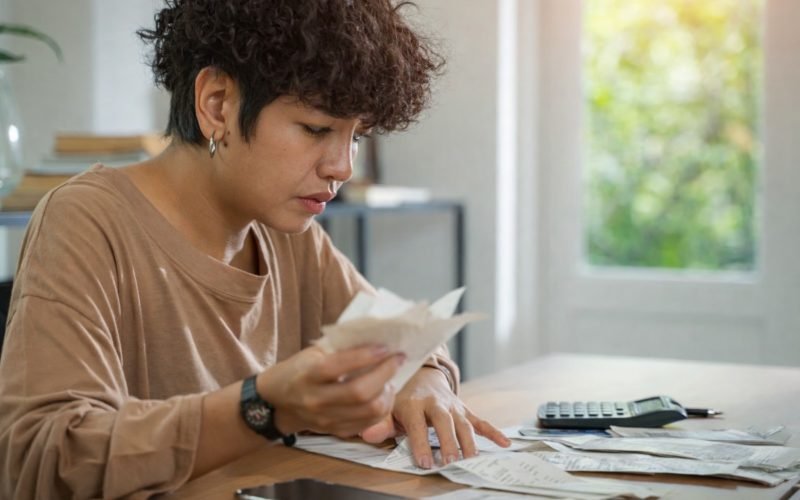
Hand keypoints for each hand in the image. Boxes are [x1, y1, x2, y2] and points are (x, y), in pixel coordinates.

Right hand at [258, 345, 404, 437]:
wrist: (277, 401)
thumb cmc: (299, 370)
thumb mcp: (313, 353)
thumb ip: (340, 348)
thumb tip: (376, 337)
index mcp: (309, 375)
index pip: (340, 365)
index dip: (366, 356)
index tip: (385, 347)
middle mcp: (317, 400)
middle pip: (360, 393)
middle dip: (385, 374)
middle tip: (396, 359)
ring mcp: (326, 420)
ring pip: (369, 411)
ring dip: (388, 393)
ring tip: (390, 378)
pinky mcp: (335, 431)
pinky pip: (368, 423)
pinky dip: (382, 408)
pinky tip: (382, 394)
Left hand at [360, 366, 510, 467]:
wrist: (422, 374)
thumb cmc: (403, 397)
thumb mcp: (388, 408)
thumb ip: (380, 424)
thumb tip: (366, 435)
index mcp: (413, 403)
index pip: (417, 425)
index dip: (419, 444)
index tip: (423, 462)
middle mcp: (435, 403)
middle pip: (443, 422)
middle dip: (448, 441)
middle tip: (450, 460)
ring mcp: (452, 405)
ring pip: (463, 422)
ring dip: (468, 441)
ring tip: (471, 458)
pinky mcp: (464, 409)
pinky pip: (480, 420)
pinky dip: (493, 431)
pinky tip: (504, 443)